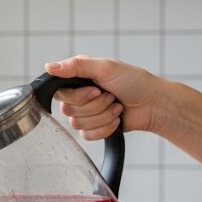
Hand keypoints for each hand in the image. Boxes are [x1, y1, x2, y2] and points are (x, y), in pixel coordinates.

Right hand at [45, 56, 168, 139]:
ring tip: (116, 106)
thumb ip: (76, 66)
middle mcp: (79, 96)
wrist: (153, 104)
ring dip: (103, 116)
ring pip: (78, 125)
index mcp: (78, 79)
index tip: (96, 90)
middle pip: (68, 110)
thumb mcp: (105, 67)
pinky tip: (116, 119)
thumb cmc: (134, 81)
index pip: (60, 92)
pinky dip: (106, 128)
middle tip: (111, 96)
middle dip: (95, 105)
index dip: (79, 96)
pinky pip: (87, 136)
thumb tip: (48, 67)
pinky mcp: (94, 129)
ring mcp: (86, 114)